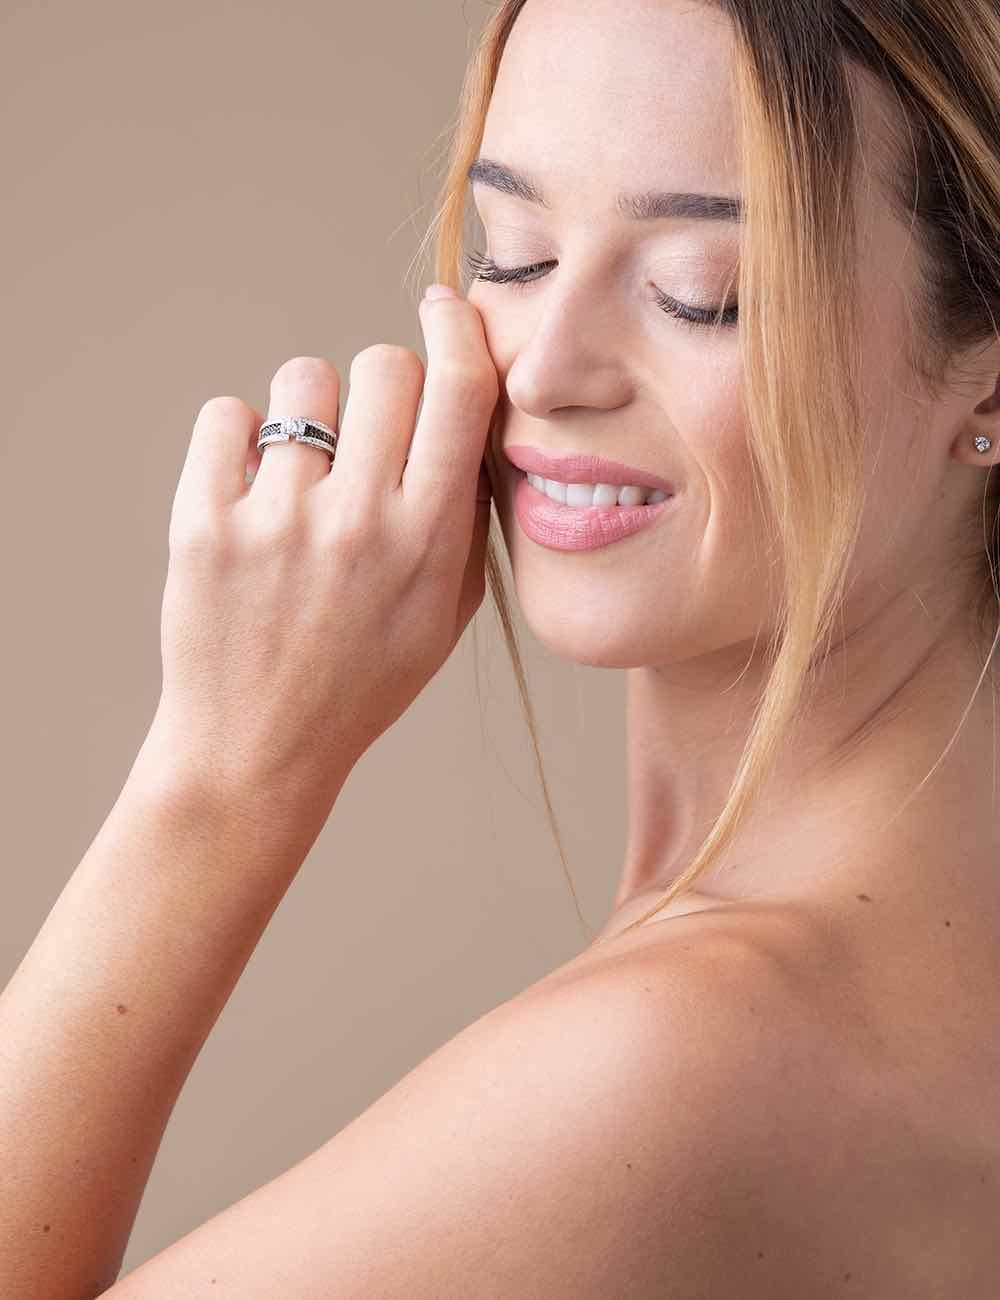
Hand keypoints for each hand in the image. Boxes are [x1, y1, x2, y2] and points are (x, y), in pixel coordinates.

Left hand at [144, 287, 498, 817]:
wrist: (260, 746)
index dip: (458, 331)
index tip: (443, 311)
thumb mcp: (447, 616)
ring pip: (303, 380)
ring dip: (310, 412)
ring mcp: (278, 520)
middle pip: (385, 366)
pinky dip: (240, 438)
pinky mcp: (204, 523)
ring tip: (301, 471)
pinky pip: (226, 415)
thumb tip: (466, 422)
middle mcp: (359, 521)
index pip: (459, 391)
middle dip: (384, 382)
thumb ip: (466, 520)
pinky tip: (251, 487)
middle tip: (368, 430)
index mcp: (428, 541)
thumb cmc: (363, 680)